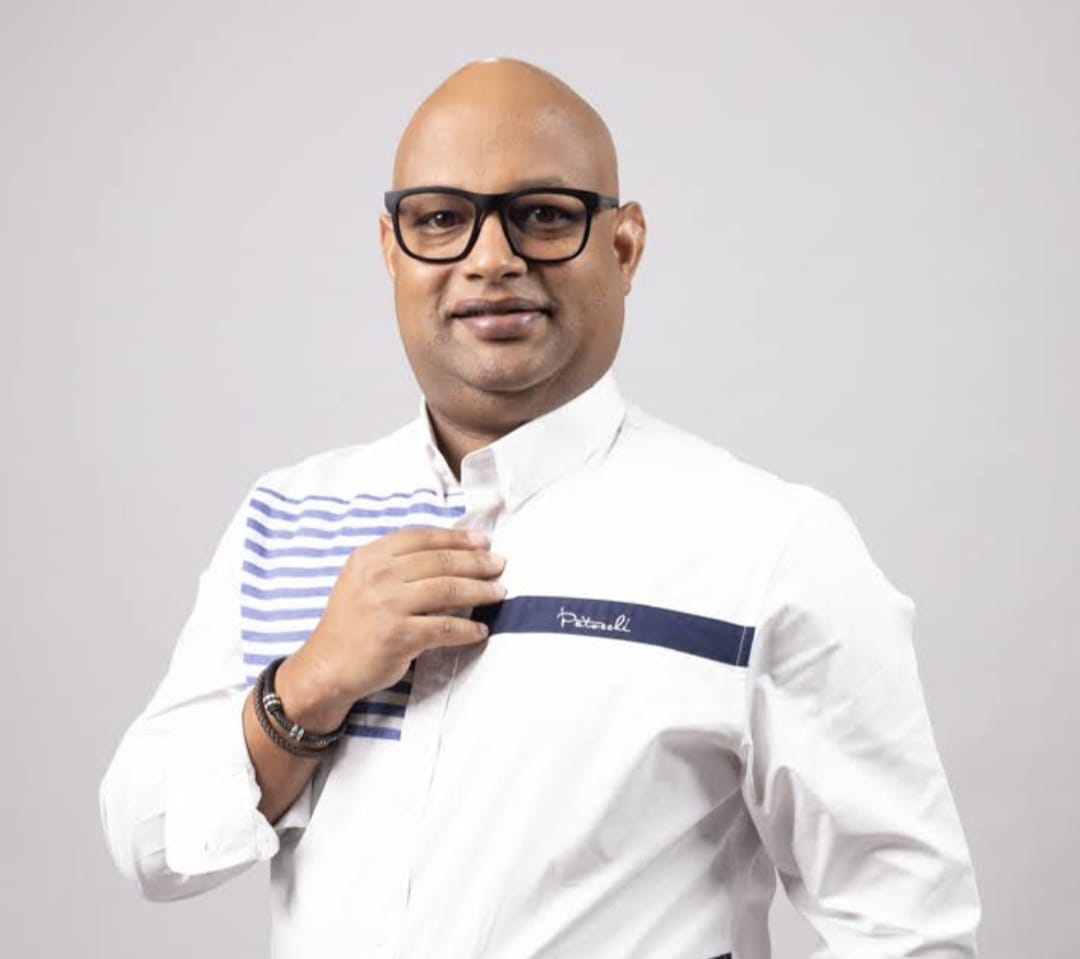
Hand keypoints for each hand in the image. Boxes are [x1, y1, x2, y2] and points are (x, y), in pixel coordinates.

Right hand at [273, 527, 504, 731]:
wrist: (326, 666)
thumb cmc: (350, 624)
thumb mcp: (363, 581)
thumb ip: (397, 565)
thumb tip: (450, 554)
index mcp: (370, 557)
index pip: (422, 538)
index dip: (457, 537)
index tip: (482, 541)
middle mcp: (378, 576)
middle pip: (441, 561)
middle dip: (476, 562)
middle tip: (499, 564)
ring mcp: (388, 606)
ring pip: (448, 590)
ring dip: (480, 591)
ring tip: (498, 592)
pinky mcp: (398, 636)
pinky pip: (445, 627)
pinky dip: (468, 629)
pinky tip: (480, 630)